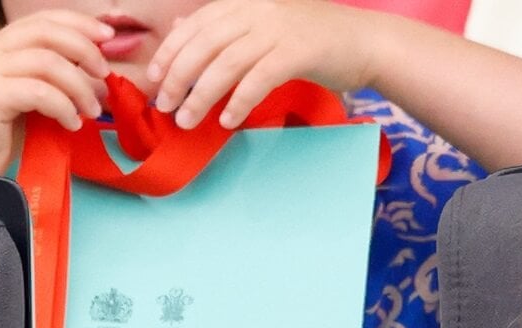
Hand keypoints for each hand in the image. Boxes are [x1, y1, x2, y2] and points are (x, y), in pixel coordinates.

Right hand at [0, 10, 110, 173]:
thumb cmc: (6, 132)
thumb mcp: (36, 98)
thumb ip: (60, 79)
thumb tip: (101, 74)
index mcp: (1, 46)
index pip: (41, 19)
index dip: (78, 23)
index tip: (108, 35)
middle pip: (44, 32)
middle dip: (83, 49)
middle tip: (104, 73)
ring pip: (45, 62)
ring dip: (79, 86)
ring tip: (92, 110)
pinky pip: (38, 92)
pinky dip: (64, 107)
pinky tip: (72, 124)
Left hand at [147, 0, 381, 129]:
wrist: (367, 42)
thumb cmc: (316, 40)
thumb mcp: (265, 27)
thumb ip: (226, 29)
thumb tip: (181, 30)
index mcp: (245, 3)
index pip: (195, 25)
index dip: (170, 52)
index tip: (154, 79)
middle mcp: (257, 11)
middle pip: (204, 44)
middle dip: (178, 77)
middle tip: (165, 106)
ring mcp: (278, 30)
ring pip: (226, 63)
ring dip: (202, 95)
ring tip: (188, 120)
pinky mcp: (298, 52)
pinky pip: (258, 78)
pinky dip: (239, 101)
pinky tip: (228, 120)